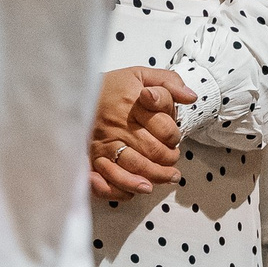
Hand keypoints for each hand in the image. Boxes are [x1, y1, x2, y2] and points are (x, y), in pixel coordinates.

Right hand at [89, 66, 196, 197]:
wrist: (76, 92)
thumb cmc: (113, 86)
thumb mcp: (141, 75)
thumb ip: (169, 82)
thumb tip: (191, 97)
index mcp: (133, 103)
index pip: (164, 127)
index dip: (174, 136)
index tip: (174, 140)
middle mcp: (118, 124)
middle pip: (152, 150)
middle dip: (168, 160)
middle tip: (173, 164)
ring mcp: (103, 142)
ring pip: (133, 166)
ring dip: (152, 177)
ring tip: (164, 180)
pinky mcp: (90, 157)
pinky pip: (105, 179)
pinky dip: (121, 188)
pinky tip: (133, 191)